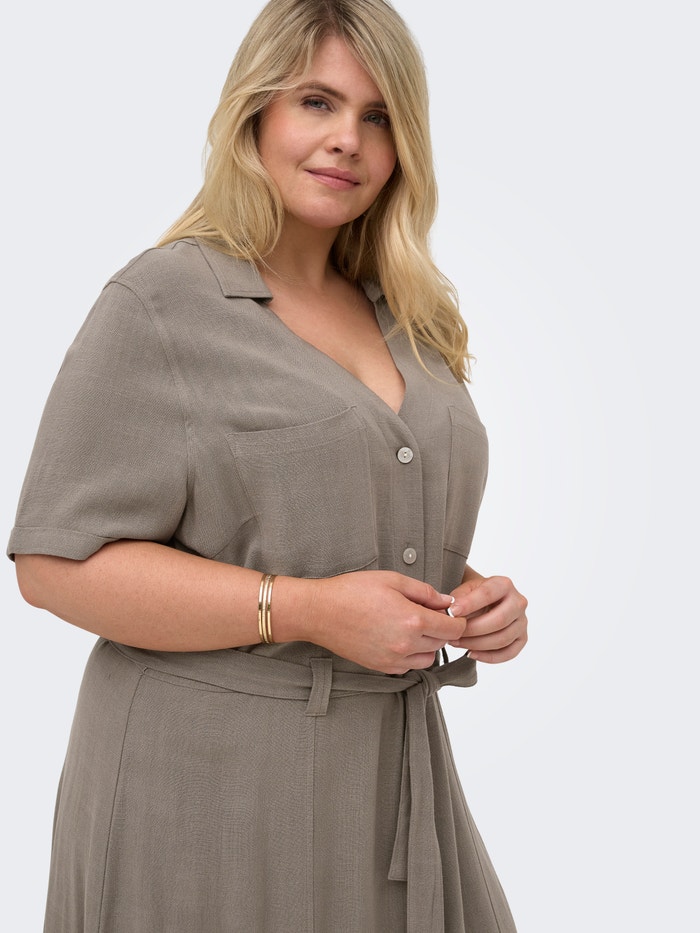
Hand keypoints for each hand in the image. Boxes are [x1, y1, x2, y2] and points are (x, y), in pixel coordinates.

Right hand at [303, 571, 465, 674]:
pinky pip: (409, 666)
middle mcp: (406, 644)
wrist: (320, 612)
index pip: (453, 628)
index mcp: (413, 620)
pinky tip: (399, 638)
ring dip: (428, 644)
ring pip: (428, 658)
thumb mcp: (392, 580)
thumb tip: (446, 601)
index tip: (451, 612)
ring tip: (412, 627)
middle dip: (441, 628)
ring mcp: (394, 659)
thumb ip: (425, 592)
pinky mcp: (381, 667)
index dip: (457, 619)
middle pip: (442, 642)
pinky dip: (411, 655)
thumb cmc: (352, 591)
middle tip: (429, 613)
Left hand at [448, 575, 527, 662]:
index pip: (488, 594)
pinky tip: (470, 653)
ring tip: (456, 643)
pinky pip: (508, 653)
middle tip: (453, 633)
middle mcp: (518, 602)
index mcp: (504, 584)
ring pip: (503, 639)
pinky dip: (488, 657)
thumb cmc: (474, 595)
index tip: (452, 612)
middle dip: (473, 629)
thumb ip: (458, 599)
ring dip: (476, 644)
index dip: (470, 604)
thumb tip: (451, 613)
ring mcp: (522, 622)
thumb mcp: (464, 590)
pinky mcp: (521, 638)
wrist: (484, 602)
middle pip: (499, 620)